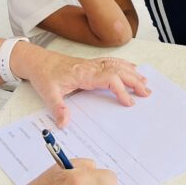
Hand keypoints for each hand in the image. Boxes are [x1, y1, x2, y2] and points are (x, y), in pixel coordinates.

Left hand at [15, 43, 149, 126]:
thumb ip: (57, 108)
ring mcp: (92, 64)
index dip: (121, 90)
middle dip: (134, 81)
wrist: (38, 61)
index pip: (108, 79)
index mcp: (83, 73)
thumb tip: (65, 123)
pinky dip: (125, 65)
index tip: (129, 102)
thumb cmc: (44, 75)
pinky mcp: (92, 64)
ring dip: (132, 73)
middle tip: (147, 93)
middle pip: (118, 70)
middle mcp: (91, 67)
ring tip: (146, 82)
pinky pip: (112, 62)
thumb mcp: (47, 93)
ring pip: (117, 65)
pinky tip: (133, 69)